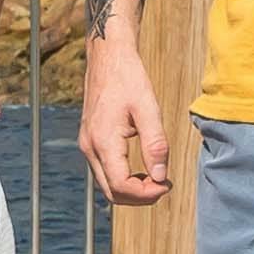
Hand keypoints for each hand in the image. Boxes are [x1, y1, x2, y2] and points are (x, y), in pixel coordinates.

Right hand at [78, 39, 172, 204]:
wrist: (108, 57)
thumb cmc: (128, 77)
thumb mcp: (148, 108)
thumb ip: (155, 145)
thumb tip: (160, 176)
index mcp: (103, 140)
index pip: (121, 186)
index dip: (146, 194)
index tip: (167, 184)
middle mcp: (90, 147)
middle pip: (112, 192)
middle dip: (139, 197)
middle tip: (164, 185)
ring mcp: (87, 145)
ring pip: (107, 185)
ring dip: (131, 189)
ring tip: (156, 179)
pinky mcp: (90, 141)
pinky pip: (104, 172)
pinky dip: (123, 179)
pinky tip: (142, 170)